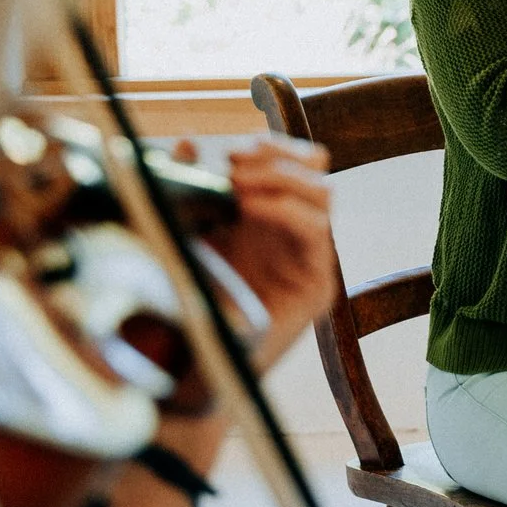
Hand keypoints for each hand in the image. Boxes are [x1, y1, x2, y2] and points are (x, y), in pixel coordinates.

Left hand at [186, 135, 334, 373]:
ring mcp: (311, 260)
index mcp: (272, 217)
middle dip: (278, 156)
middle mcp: (297, 235)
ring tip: (238, 186)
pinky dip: (284, 209)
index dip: (271, 147)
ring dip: (280, 178)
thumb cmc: (184, 300)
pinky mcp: (317, 287)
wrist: (189, 363)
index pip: (296, 163)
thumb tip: (187, 143)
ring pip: (324, 194)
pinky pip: (316, 232)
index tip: (233, 151)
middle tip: (236, 163)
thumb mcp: (183, 231)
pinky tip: (249, 208)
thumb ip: (187, 187)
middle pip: (317, 169)